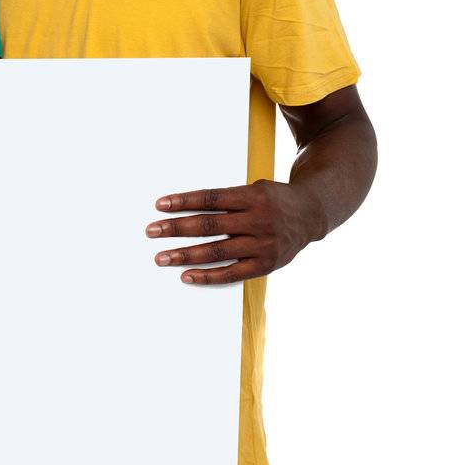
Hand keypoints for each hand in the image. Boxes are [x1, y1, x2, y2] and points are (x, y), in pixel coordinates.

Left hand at [146, 180, 325, 284]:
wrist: (312, 213)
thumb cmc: (272, 199)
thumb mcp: (253, 189)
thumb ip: (225, 200)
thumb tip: (183, 210)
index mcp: (252, 196)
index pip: (210, 199)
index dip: (183, 201)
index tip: (159, 205)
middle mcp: (258, 220)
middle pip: (209, 225)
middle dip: (176, 228)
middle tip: (151, 231)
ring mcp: (263, 244)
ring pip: (217, 251)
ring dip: (185, 255)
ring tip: (161, 257)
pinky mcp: (267, 264)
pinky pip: (233, 274)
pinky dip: (208, 276)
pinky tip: (186, 275)